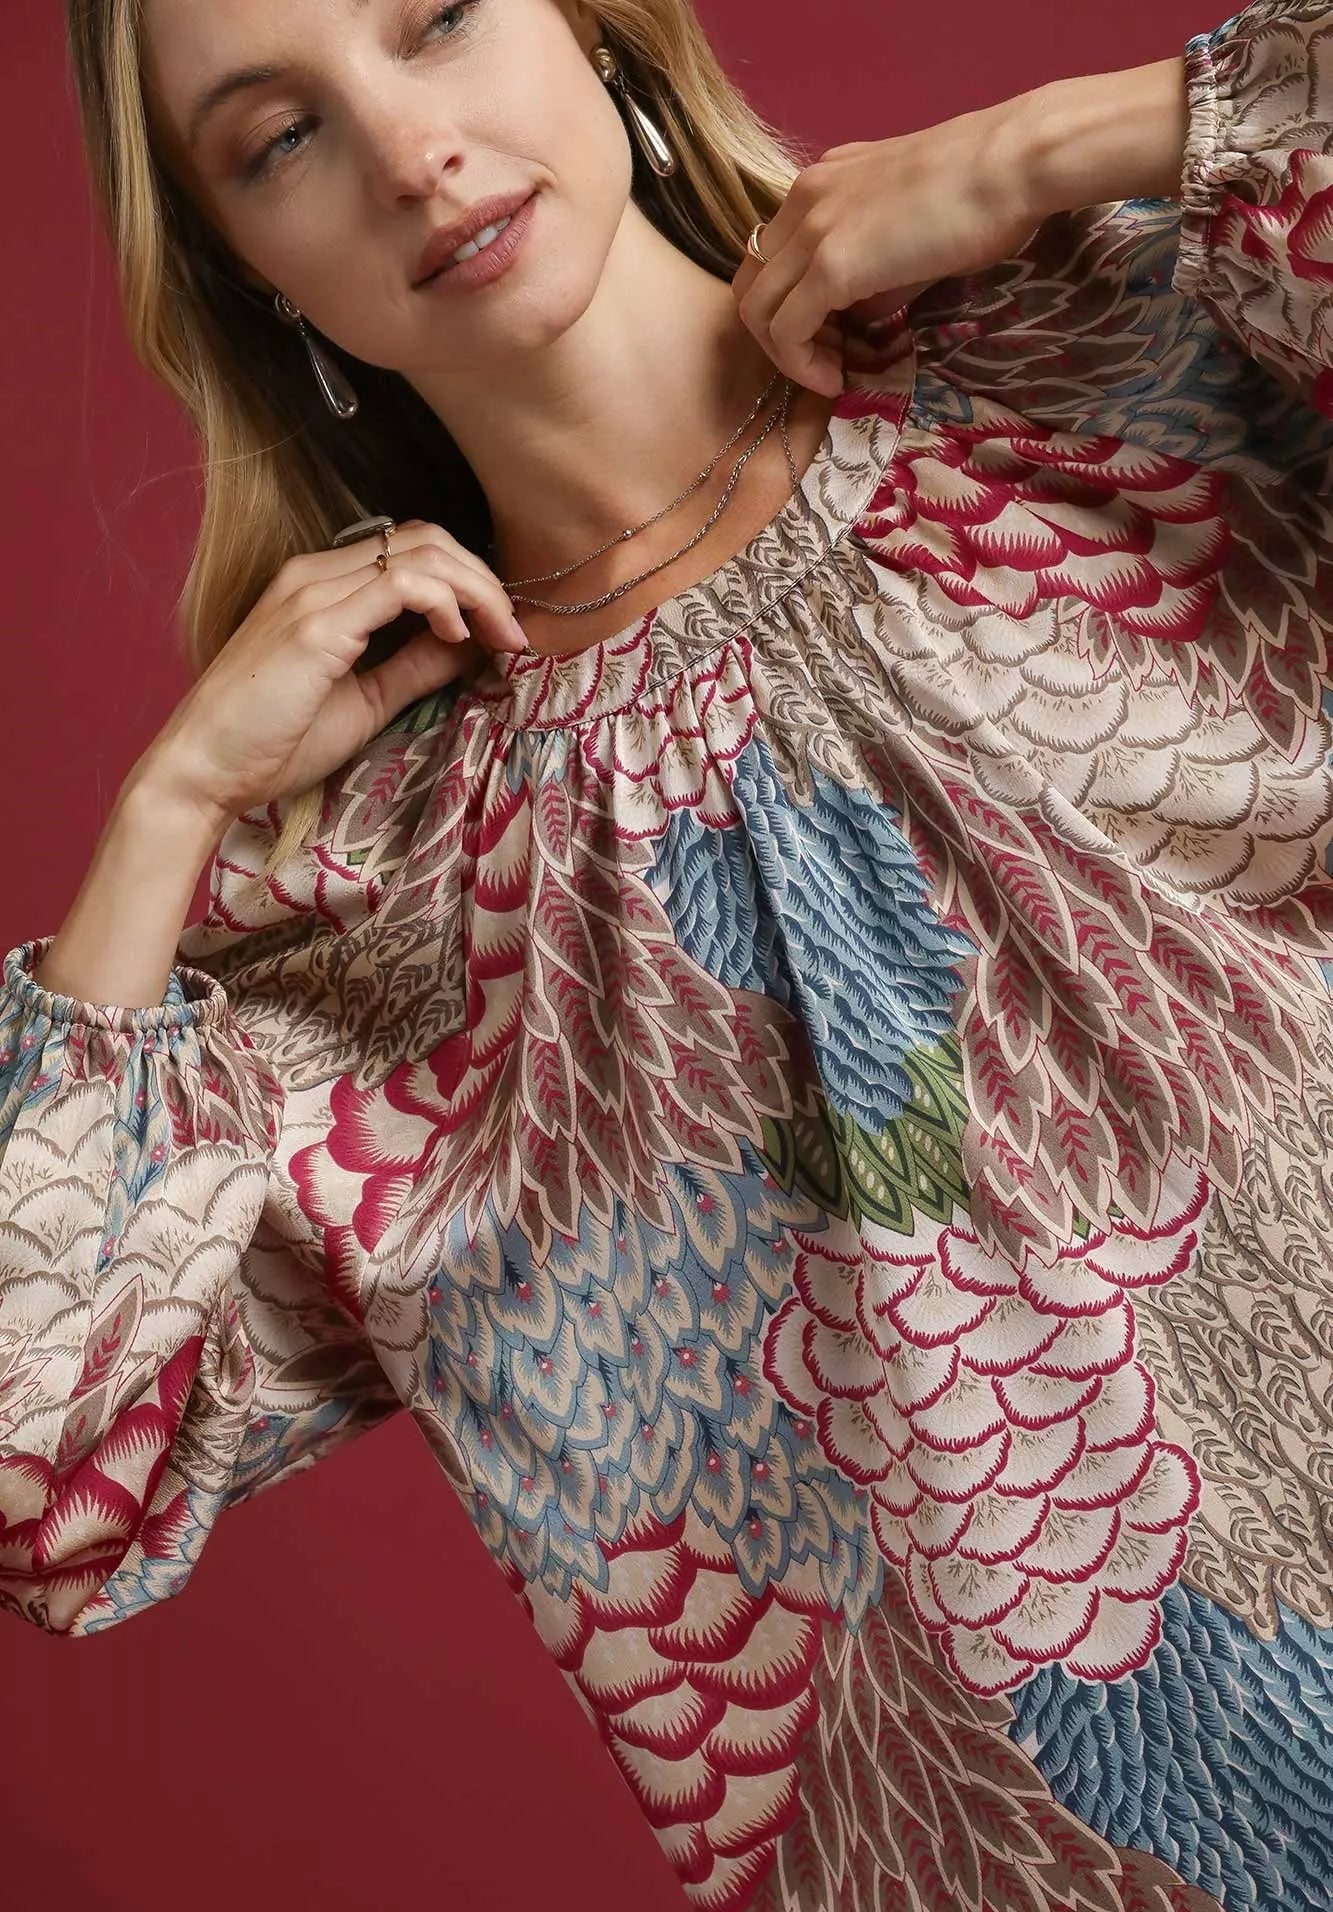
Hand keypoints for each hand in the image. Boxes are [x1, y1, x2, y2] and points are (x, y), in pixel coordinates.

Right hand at [139, 519, 528, 826]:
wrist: (206, 770)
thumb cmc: (275, 741)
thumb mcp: (366, 701)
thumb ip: (415, 667)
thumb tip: (472, 648)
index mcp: (324, 587)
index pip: (412, 551)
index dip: (469, 582)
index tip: (503, 632)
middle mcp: (317, 574)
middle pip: (426, 538)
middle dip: (484, 579)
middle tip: (515, 632)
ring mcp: (314, 592)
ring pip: (422, 552)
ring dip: (477, 590)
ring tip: (502, 636)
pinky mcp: (316, 622)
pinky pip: (402, 583)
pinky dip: (446, 603)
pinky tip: (459, 639)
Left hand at [731, 92, 1045, 396]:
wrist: (1016, 163)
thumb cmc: (984, 191)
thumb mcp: (909, 229)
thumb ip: (873, 270)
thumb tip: (859, 316)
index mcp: (822, 184)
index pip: (772, 255)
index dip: (789, 305)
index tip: (832, 336)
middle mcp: (805, 198)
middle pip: (752, 283)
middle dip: (776, 335)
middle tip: (824, 360)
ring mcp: (813, 229)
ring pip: (757, 311)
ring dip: (787, 356)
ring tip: (831, 374)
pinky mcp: (831, 264)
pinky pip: (786, 332)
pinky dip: (802, 366)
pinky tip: (836, 379)